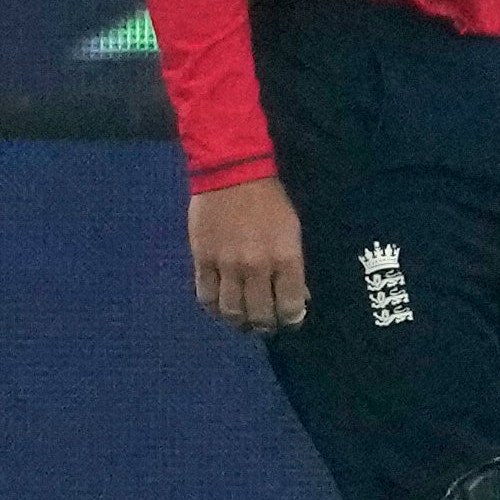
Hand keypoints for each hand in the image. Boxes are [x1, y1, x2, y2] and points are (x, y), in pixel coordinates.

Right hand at [187, 176, 305, 335]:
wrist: (231, 173)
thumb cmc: (269, 201)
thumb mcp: (292, 232)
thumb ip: (294, 267)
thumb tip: (298, 298)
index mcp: (285, 258)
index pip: (290, 307)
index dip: (291, 320)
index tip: (289, 319)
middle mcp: (256, 267)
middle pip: (260, 315)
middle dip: (265, 326)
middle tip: (265, 325)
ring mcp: (226, 265)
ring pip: (231, 311)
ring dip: (239, 322)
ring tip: (242, 321)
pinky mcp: (202, 259)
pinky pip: (205, 295)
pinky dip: (213, 308)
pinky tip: (219, 306)